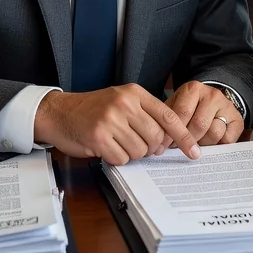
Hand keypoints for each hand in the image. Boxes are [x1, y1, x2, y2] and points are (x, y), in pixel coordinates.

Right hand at [33, 84, 199, 164]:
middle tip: (137, 145)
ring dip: (131, 153)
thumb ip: (145, 114)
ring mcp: (111, 120)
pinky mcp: (98, 137)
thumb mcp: (121, 101)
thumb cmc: (93, 109)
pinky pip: (122, 158)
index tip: (194, 151)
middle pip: (156, 138)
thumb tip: (169, 140)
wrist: (58, 112)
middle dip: (150, 148)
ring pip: (140, 151)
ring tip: (116, 143)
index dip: (183, 137)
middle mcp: (124, 104)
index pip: (169, 117)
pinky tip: (106, 148)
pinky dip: (116, 158)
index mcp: (134, 93)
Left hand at [167, 81, 244, 146]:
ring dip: (203, 143)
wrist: (213, 102)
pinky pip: (227, 140)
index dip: (172, 133)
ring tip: (196, 144)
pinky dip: (218, 145)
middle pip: (199, 125)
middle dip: (188, 141)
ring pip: (214, 133)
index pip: (181, 113)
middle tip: (180, 148)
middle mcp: (212, 95)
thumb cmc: (190, 108)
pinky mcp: (238, 120)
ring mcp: (227, 106)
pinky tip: (211, 143)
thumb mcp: (176, 107)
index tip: (165, 146)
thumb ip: (168, 120)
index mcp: (193, 89)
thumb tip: (159, 142)